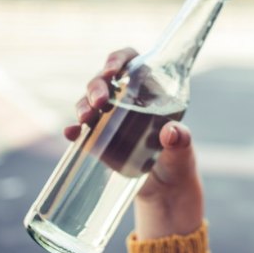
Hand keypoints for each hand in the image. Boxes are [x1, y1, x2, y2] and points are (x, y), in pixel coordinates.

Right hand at [66, 48, 203, 239]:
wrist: (165, 194)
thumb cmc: (178, 164)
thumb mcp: (183, 153)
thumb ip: (181, 142)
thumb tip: (172, 132)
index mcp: (150, 91)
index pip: (131, 62)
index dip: (119, 59)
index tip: (112, 70)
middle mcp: (127, 100)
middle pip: (105, 80)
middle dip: (96, 85)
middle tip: (99, 102)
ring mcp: (110, 119)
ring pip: (90, 101)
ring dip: (82, 104)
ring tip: (84, 119)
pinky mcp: (98, 140)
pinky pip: (80, 129)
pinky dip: (72, 129)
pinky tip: (70, 133)